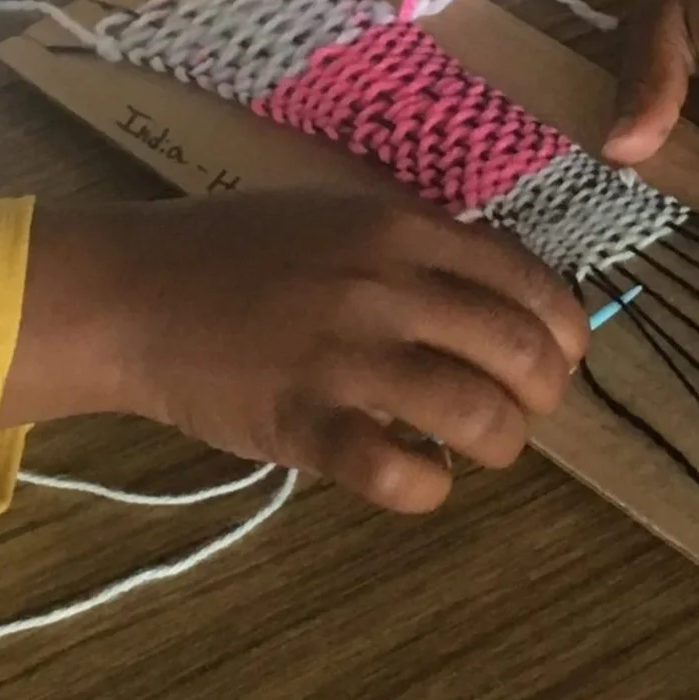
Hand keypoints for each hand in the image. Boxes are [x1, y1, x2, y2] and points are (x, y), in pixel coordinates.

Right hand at [1, 193, 588, 513]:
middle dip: (543, 393)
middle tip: (523, 409)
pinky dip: (428, 486)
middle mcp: (387, 286)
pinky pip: (398, 473)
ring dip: (499, 443)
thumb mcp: (338, 214)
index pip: (527, 280)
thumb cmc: (237, 249)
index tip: (561, 357)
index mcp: (400, 229)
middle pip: (519, 351)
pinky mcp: (304, 424)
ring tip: (479, 448)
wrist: (133, 293)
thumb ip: (416, 242)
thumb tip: (500, 283)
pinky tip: (420, 476)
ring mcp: (346, 356)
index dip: (564, 329)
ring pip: (477, 415)